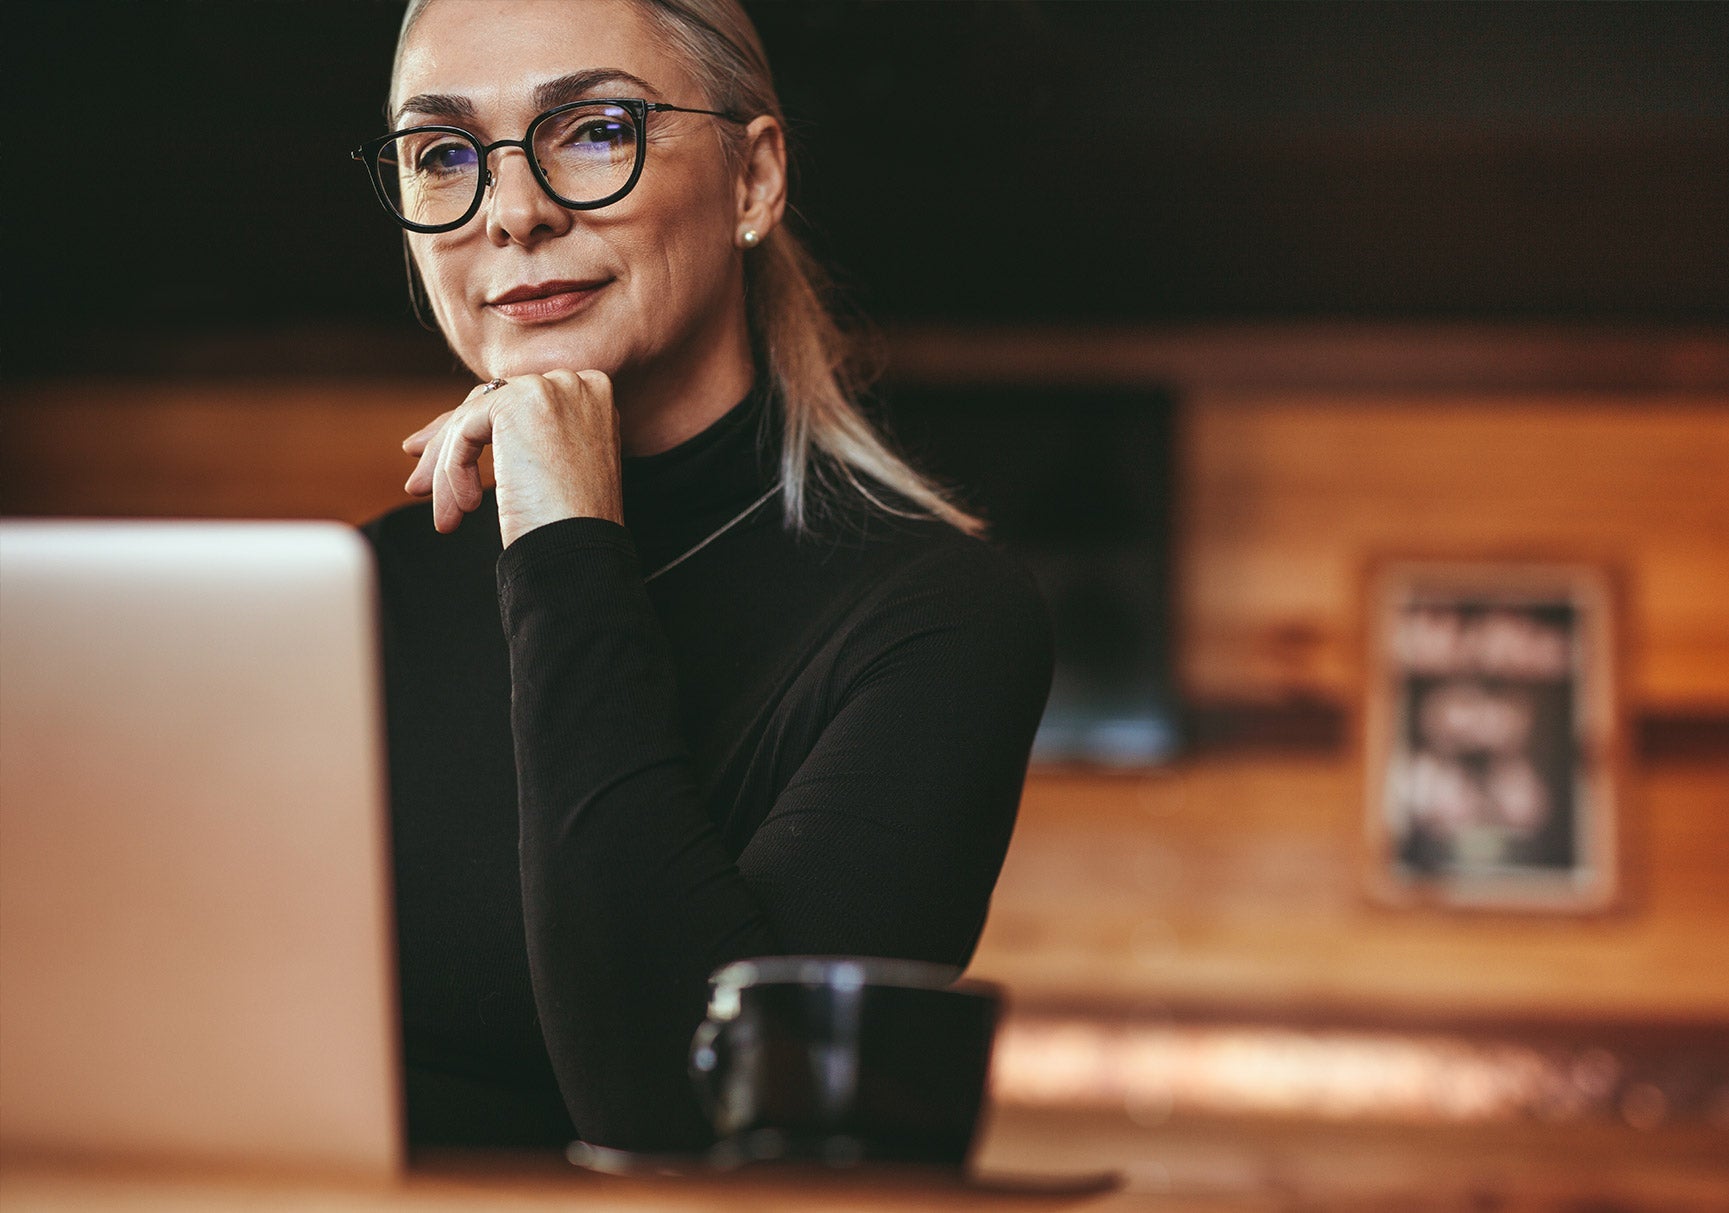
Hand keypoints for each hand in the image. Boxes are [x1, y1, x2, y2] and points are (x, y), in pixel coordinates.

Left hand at [403, 370, 624, 546]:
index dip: (473, 432)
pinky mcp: (520, 402)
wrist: (582, 549)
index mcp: (591, 397)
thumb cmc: (571, 526)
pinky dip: (453, 469)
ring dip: (447, 469)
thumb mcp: (549, 469)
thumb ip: (518, 438)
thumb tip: (455, 432)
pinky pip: (465, 431)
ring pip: (472, 418)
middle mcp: (575, 383)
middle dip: (449, 446)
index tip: (435, 462)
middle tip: (418, 486)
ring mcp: (549, 388)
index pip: (516, 404)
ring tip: (445, 516)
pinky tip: (465, 507)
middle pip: (490, 405)